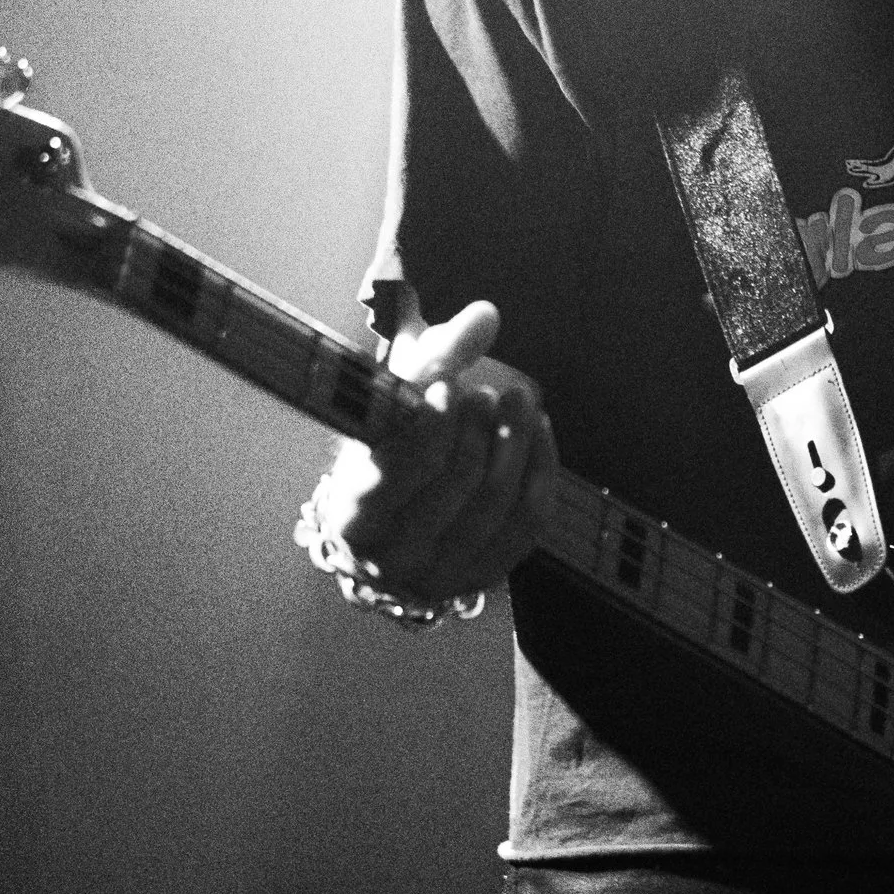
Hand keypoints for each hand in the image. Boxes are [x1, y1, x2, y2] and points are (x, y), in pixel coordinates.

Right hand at [305, 300, 555, 609]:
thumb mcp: (393, 401)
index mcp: (352, 517)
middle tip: (491, 393)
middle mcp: (392, 558)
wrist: (390, 519)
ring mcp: (440, 576)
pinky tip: (539, 431)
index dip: (430, 425)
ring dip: (517, 445)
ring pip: (496, 507)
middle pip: (456, 487)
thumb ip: (433, 356)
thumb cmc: (384, 446)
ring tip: (518, 401)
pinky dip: (541, 472)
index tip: (448, 384)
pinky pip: (527, 526)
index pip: (397, 474)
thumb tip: (487, 315)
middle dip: (481, 431)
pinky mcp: (481, 578)